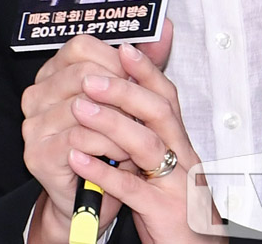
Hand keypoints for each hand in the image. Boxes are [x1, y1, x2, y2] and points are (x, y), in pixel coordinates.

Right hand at [22, 33, 130, 242]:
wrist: (93, 198)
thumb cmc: (110, 145)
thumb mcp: (128, 100)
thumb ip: (143, 62)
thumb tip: (166, 26)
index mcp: (52, 72)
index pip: (81, 46)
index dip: (113, 59)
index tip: (134, 78)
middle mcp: (36, 93)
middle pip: (83, 74)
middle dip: (119, 92)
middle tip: (140, 111)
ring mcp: (33, 123)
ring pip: (85, 105)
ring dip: (120, 123)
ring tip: (136, 137)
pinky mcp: (38, 153)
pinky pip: (81, 138)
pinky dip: (110, 146)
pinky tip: (123, 155)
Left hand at [68, 34, 225, 243]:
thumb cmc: (174, 207)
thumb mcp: (164, 164)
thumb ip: (146, 132)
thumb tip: (123, 99)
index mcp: (180, 142)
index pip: (167, 96)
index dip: (146, 70)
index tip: (123, 48)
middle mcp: (183, 157)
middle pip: (159, 112)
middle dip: (124, 90)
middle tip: (90, 76)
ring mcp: (176, 183)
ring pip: (147, 144)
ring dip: (111, 122)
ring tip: (78, 108)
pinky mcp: (164, 212)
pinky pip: (132, 188)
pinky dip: (104, 171)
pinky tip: (78, 157)